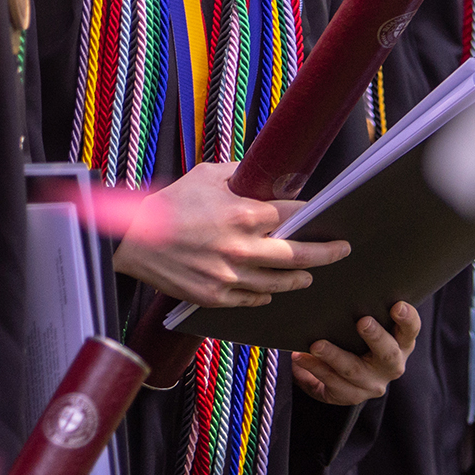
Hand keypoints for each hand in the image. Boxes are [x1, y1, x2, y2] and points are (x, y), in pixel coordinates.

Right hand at [111, 162, 347, 308]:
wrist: (132, 239)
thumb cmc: (170, 203)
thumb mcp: (207, 175)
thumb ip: (241, 176)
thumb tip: (265, 177)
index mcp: (244, 214)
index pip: (294, 215)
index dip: (311, 214)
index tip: (322, 215)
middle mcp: (242, 248)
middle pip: (299, 255)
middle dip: (326, 252)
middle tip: (342, 250)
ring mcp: (230, 277)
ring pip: (280, 283)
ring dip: (300, 278)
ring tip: (309, 274)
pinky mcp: (216, 297)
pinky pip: (253, 300)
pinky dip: (267, 294)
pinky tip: (273, 289)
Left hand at [289, 303, 419, 406]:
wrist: (344, 374)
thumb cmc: (356, 337)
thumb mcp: (366, 324)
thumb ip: (364, 308)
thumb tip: (341, 281)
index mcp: (401, 343)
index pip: (411, 330)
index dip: (407, 318)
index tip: (397, 306)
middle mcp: (391, 365)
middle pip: (388, 353)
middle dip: (375, 337)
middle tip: (362, 321)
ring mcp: (372, 384)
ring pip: (354, 371)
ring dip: (334, 356)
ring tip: (316, 344)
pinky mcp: (351, 396)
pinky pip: (333, 385)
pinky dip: (315, 369)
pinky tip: (300, 358)